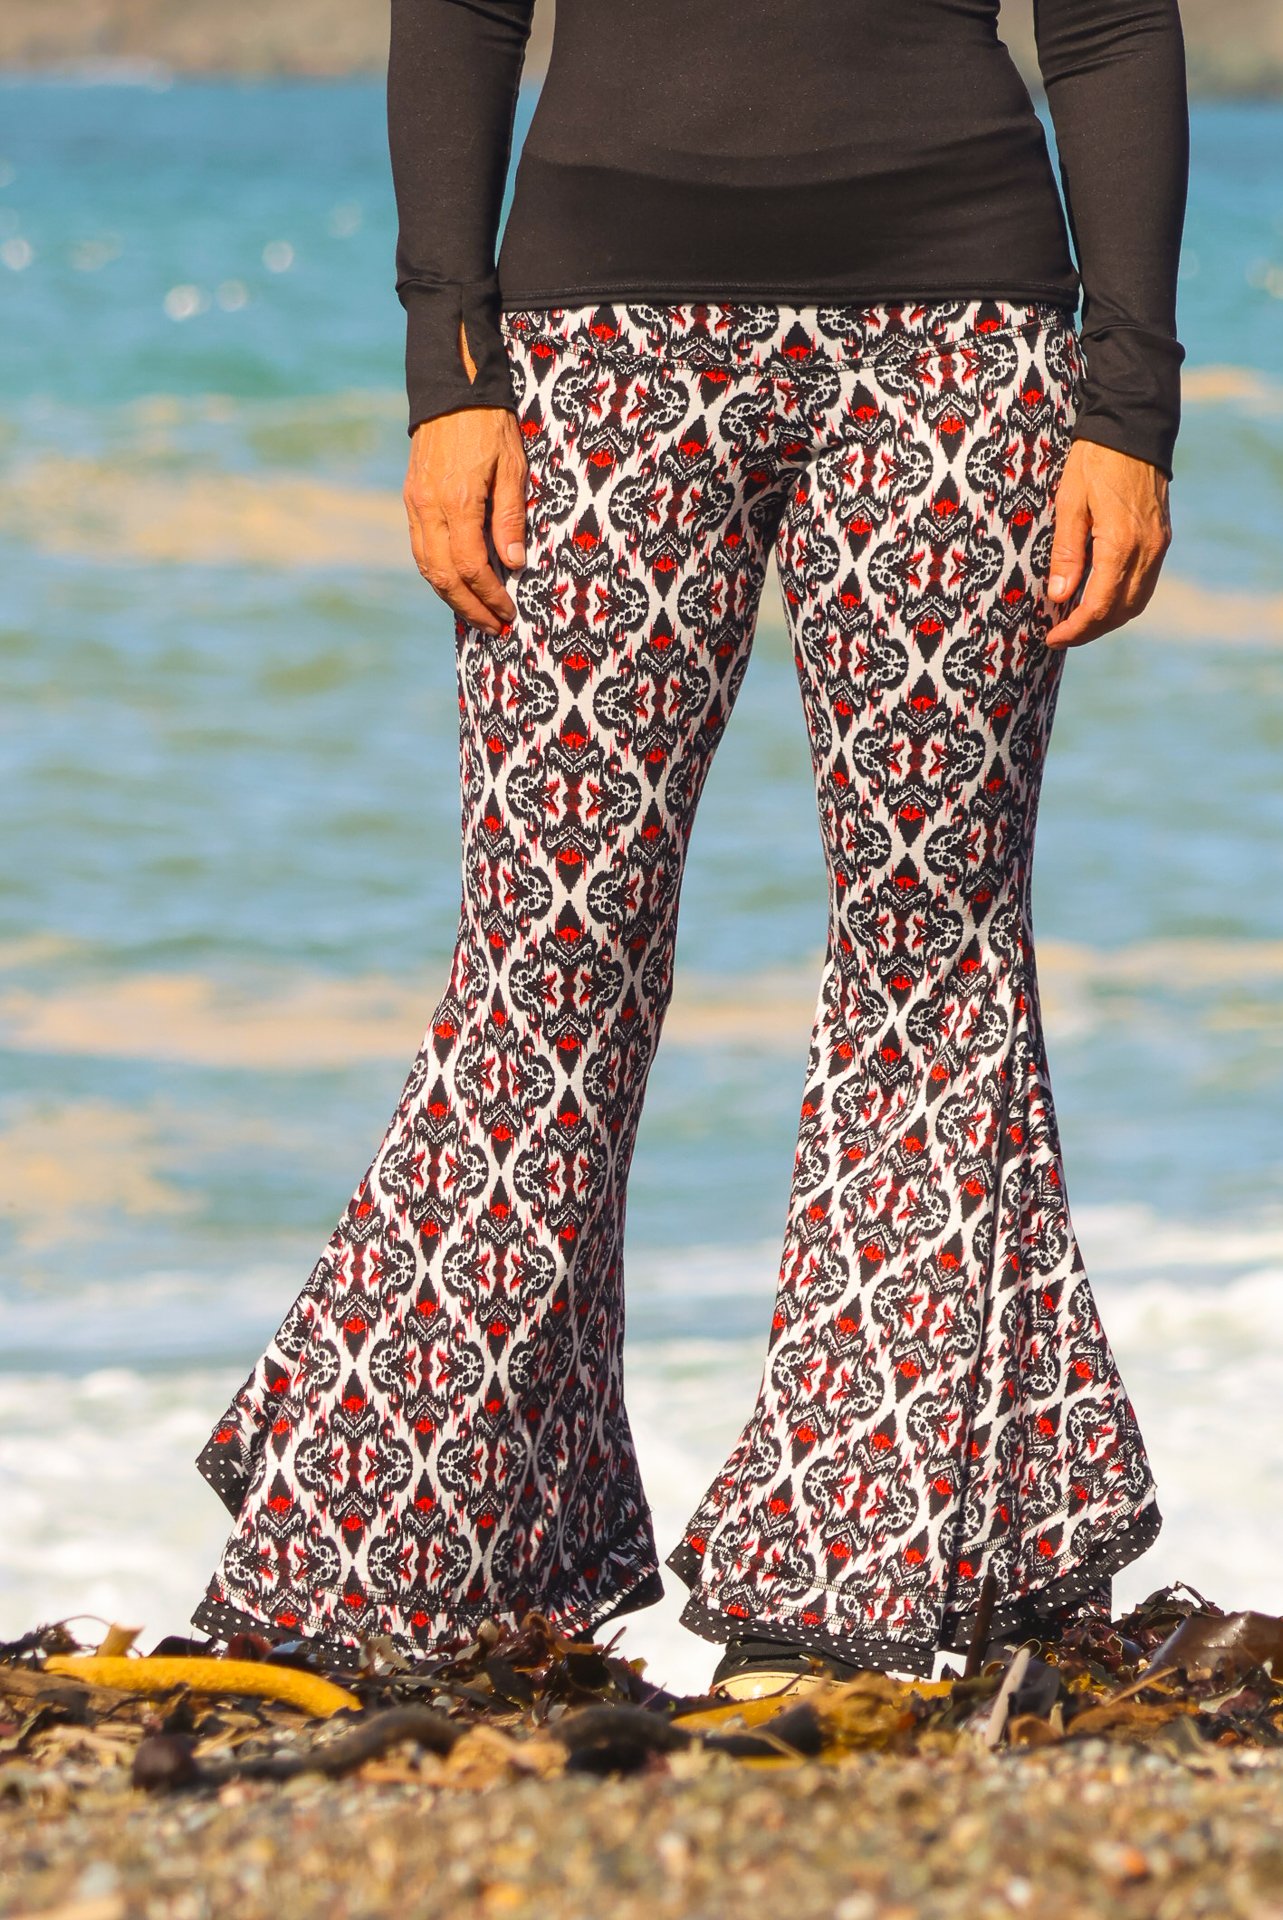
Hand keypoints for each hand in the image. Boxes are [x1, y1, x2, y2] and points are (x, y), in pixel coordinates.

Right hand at [403, 322, 528, 635]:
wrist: (452, 388)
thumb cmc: (490, 424)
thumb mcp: (512, 467)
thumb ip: (510, 517)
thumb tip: (514, 563)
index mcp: (458, 501)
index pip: (471, 566)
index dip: (490, 595)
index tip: (508, 612)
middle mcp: (429, 507)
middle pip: (443, 576)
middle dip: (469, 608)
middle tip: (493, 628)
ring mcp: (415, 504)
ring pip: (426, 567)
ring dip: (451, 597)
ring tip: (477, 615)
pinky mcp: (411, 499)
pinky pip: (421, 549)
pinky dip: (438, 574)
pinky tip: (457, 585)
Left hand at [1044, 439, 1171, 649]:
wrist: (1133, 428)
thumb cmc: (1095, 461)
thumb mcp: (1069, 503)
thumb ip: (1066, 553)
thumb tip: (1059, 596)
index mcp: (1121, 544)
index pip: (1099, 606)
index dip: (1075, 629)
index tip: (1051, 637)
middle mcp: (1147, 550)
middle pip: (1120, 612)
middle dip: (1090, 630)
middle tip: (1060, 635)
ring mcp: (1158, 546)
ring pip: (1136, 602)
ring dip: (1108, 619)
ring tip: (1077, 622)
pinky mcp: (1161, 539)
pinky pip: (1145, 583)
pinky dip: (1122, 600)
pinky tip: (1099, 598)